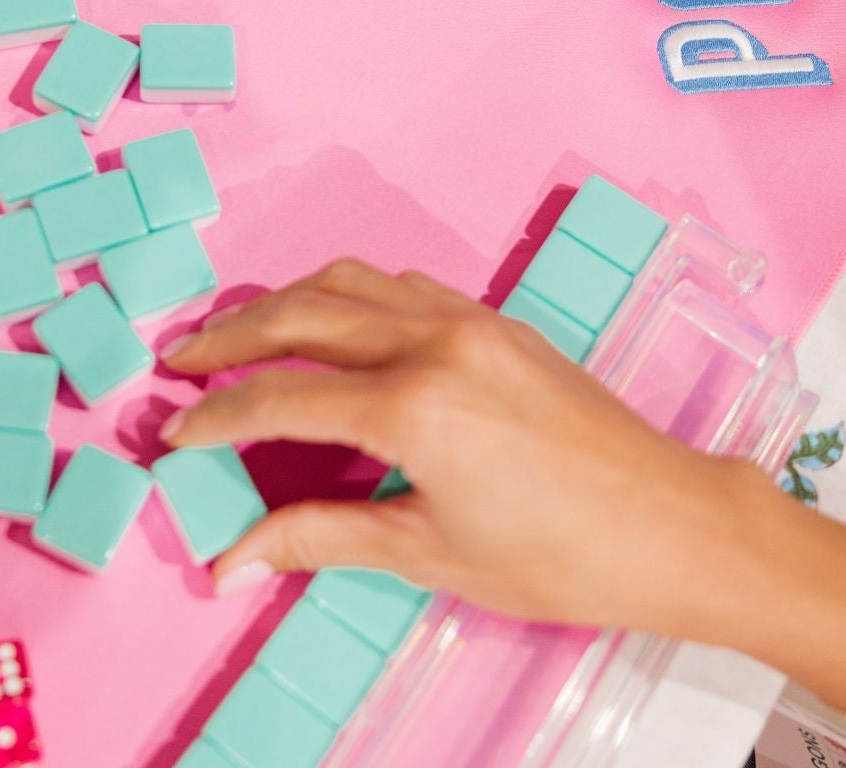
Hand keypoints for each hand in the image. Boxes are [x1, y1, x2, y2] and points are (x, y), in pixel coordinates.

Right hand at [160, 258, 772, 639]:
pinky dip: (348, 295)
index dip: (215, 418)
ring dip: (285, 303)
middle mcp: (435, 343)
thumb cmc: (561, 556)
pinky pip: (401, 286)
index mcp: (413, 407)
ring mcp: (472, 323)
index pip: (279, 398)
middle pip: (301, 316)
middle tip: (179, 360)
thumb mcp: (428, 554)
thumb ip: (320, 538)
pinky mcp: (498, 323)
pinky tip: (332, 326)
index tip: (172, 434)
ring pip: (350, 283)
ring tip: (240, 336)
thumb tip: (233, 562)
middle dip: (229, 338)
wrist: (672, 525)